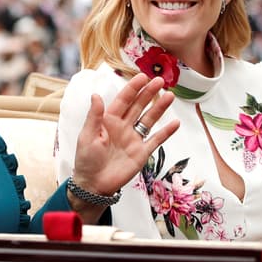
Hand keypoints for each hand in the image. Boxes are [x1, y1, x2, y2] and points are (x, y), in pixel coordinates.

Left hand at [69, 74, 177, 214]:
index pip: (123, 100)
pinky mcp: (142, 153)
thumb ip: (94, 116)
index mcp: (108, 120)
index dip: (133, 88)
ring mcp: (133, 139)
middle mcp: (123, 126)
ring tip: (170, 96)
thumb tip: (95, 95)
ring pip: (149, 119)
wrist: (94, 185)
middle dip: (148, 93)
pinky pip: (156, 140)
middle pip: (138, 106)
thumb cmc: (86, 159)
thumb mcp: (87, 136)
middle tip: (160, 81)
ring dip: (159, 108)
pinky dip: (166, 132)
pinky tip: (175, 123)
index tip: (143, 77)